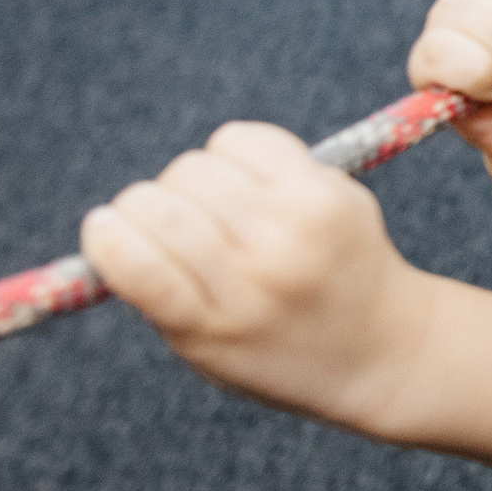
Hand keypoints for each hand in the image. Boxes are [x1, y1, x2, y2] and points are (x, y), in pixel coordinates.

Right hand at [82, 121, 426, 432]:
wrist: (385, 351)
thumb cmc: (275, 347)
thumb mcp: (204, 347)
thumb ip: (156, 292)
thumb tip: (107, 226)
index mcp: (214, 326)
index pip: (134, 261)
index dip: (107, 236)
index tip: (108, 232)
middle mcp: (259, 276)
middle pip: (161, 203)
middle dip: (145, 205)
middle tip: (168, 222)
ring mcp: (297, 230)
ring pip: (200, 166)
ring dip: (190, 179)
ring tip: (215, 208)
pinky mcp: (328, 191)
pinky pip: (247, 139)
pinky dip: (231, 151)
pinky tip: (249, 182)